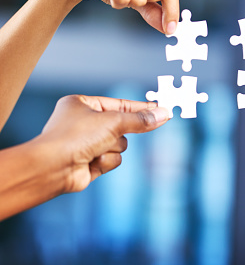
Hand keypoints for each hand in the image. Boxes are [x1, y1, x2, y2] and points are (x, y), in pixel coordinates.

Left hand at [37, 95, 168, 192]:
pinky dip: (106, 161)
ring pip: (120, 144)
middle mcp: (84, 123)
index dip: (141, 107)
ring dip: (112, 148)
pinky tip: (91, 162)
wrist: (52, 168)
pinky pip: (113, 159)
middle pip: (122, 126)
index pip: (120, 104)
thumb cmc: (74, 137)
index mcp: (83, 105)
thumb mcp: (113, 122)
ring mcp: (87, 143)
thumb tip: (163, 114)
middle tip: (136, 128)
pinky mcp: (90, 162)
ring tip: (96, 150)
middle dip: (121, 132)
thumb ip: (140, 120)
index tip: (160, 109)